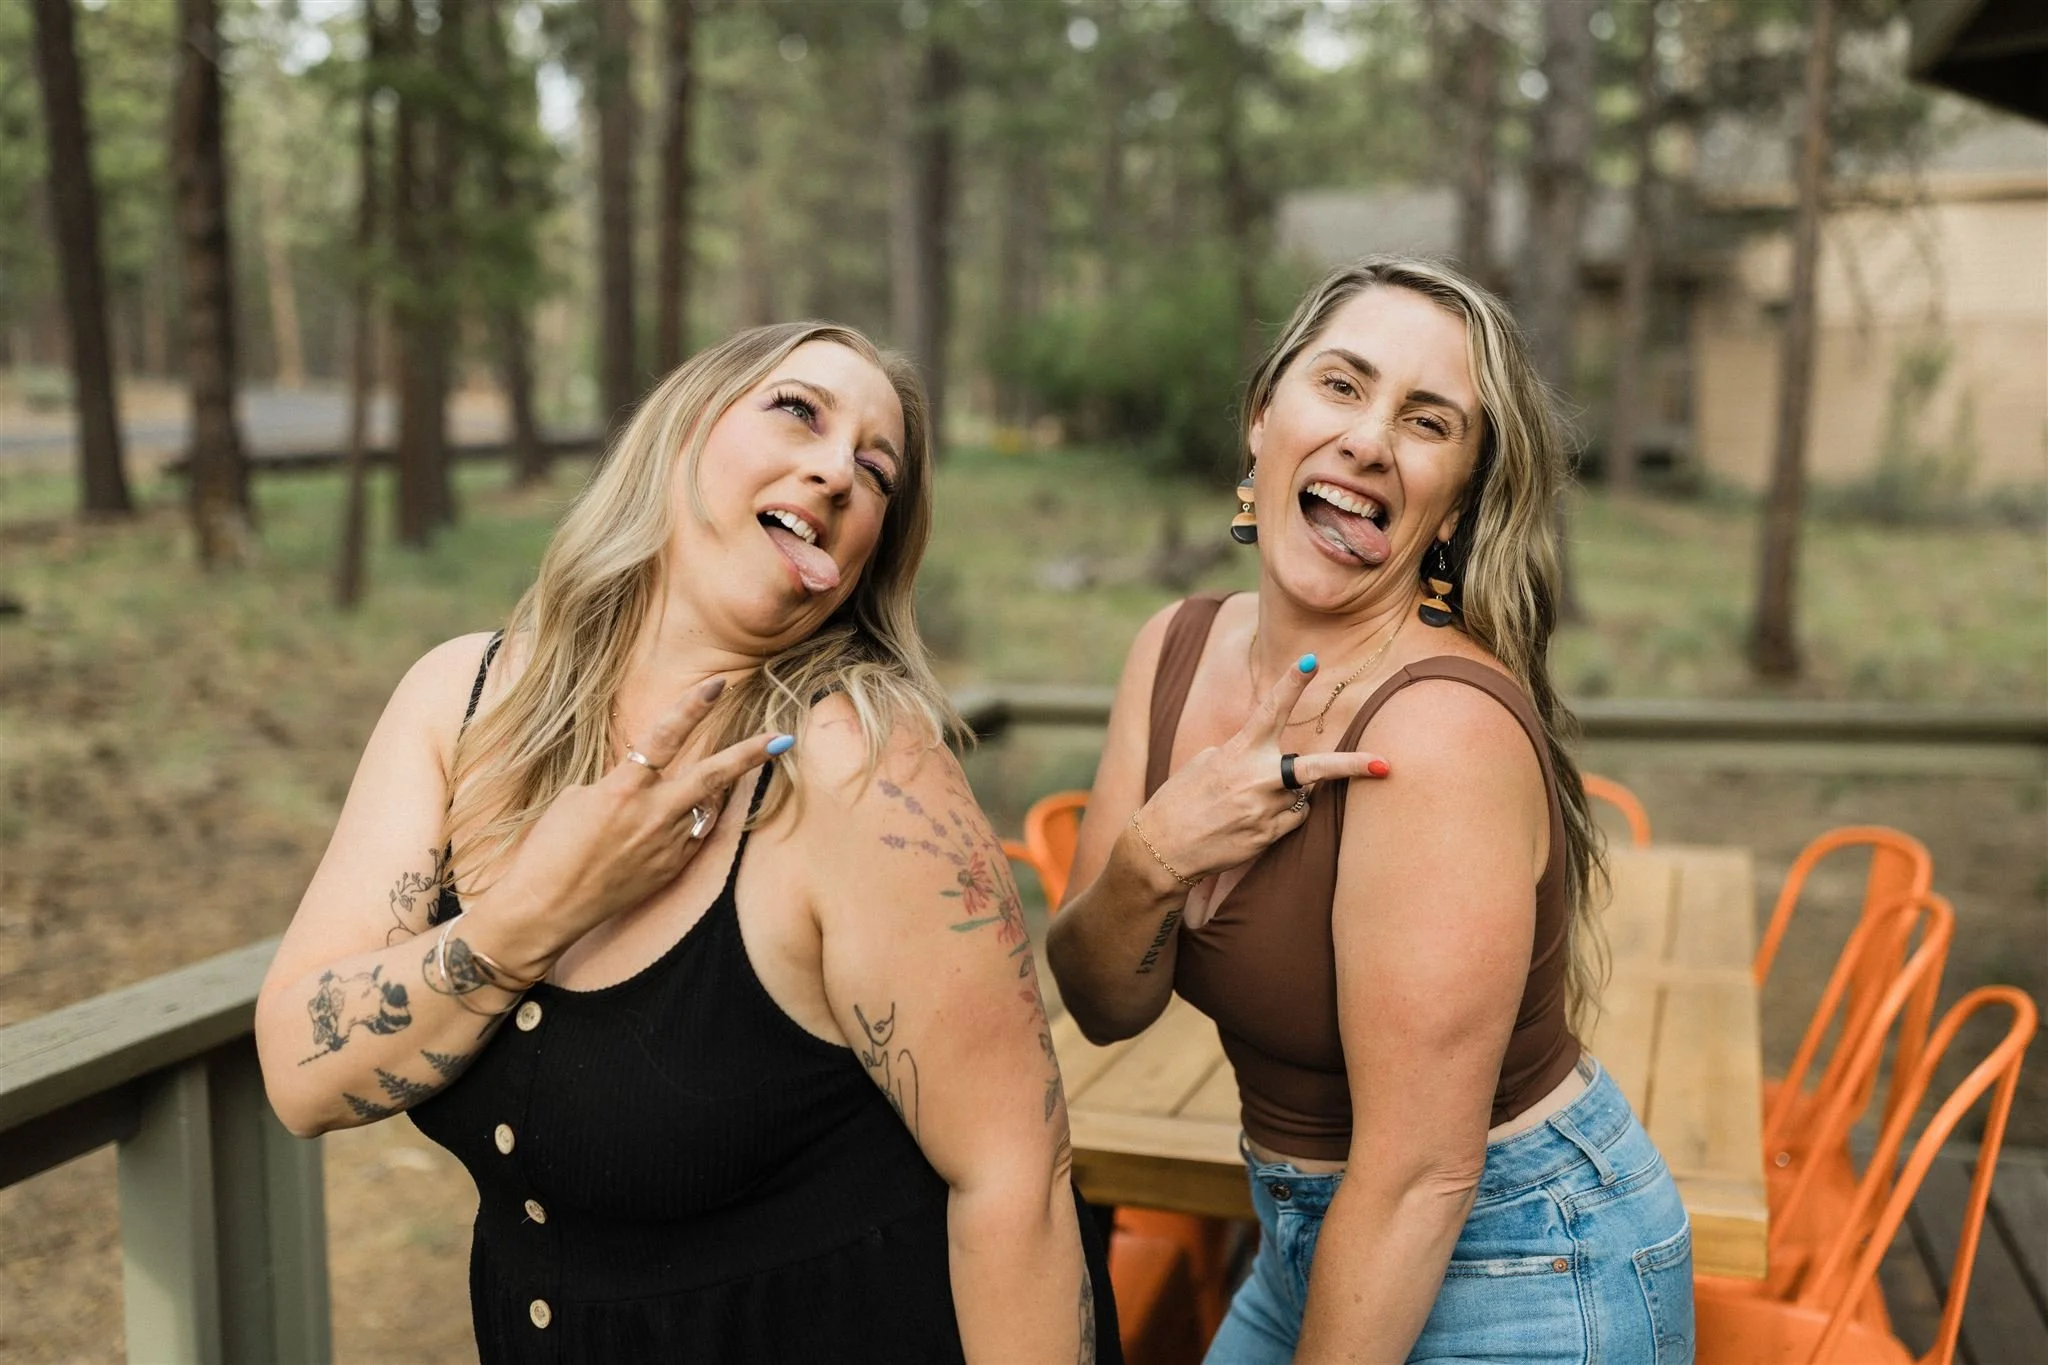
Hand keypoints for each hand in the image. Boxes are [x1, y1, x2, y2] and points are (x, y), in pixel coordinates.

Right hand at [465, 677, 791, 973]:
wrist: (545, 908)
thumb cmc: (549, 849)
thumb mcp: (578, 799)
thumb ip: (620, 784)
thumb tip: (645, 782)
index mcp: (622, 790)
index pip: (665, 737)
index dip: (693, 708)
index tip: (719, 685)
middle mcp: (651, 816)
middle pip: (712, 777)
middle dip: (749, 755)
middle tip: (780, 737)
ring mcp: (665, 846)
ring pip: (705, 808)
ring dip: (710, 792)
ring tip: (708, 780)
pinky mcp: (669, 870)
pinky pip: (691, 836)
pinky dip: (689, 823)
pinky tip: (674, 821)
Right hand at [1133, 655, 1389, 887]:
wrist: (1161, 850)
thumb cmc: (1180, 801)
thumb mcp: (1205, 764)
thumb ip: (1241, 754)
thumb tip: (1270, 758)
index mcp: (1238, 751)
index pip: (1270, 711)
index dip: (1291, 684)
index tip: (1311, 660)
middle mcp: (1256, 779)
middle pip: (1315, 769)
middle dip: (1352, 767)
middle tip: (1384, 764)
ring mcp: (1264, 811)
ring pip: (1302, 798)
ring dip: (1289, 798)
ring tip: (1250, 806)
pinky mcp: (1267, 838)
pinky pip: (1292, 821)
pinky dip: (1281, 819)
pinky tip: (1252, 824)